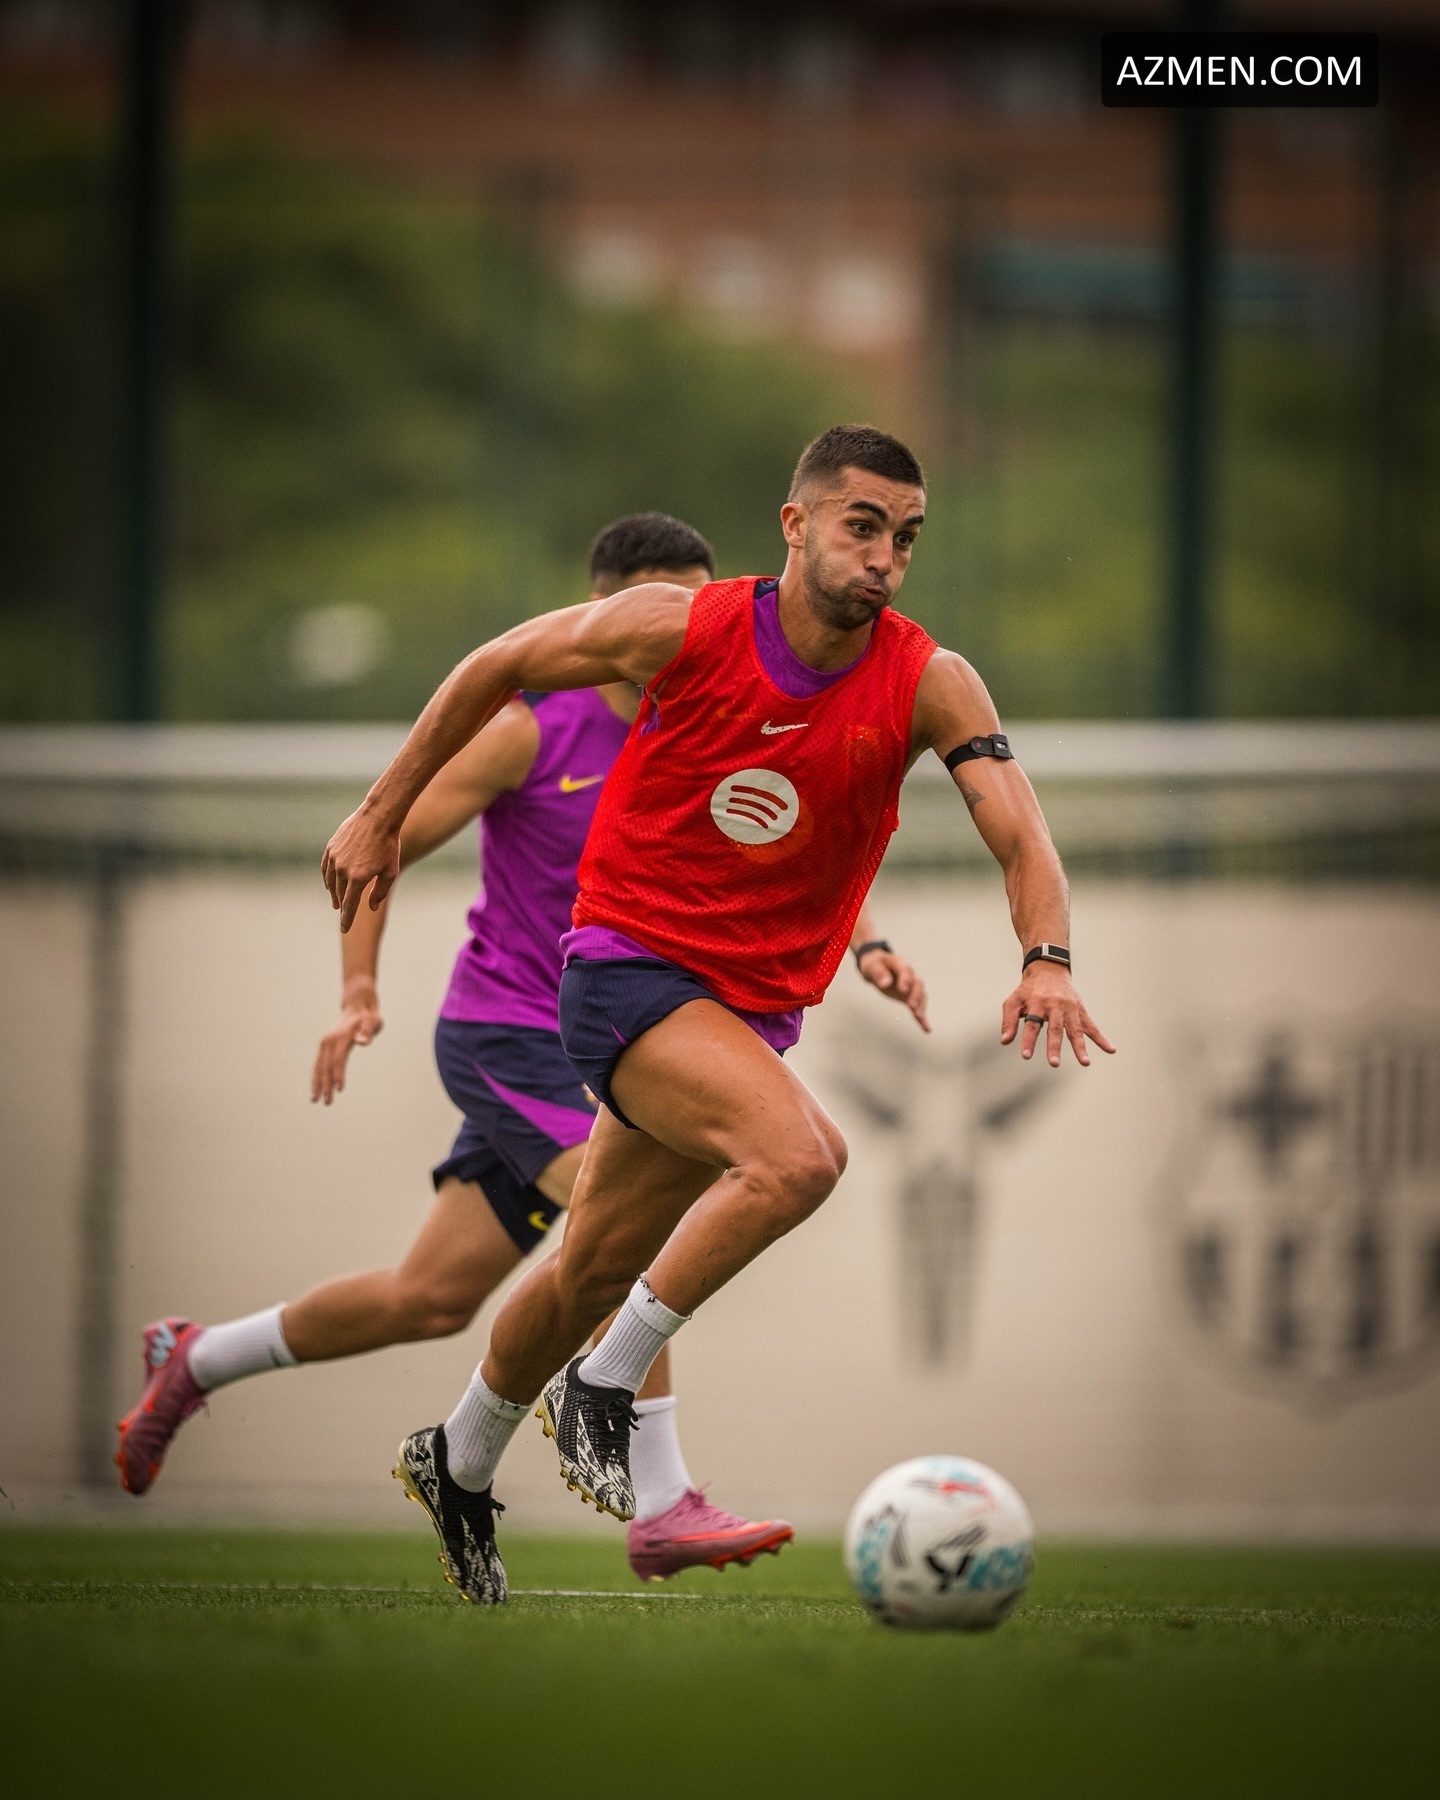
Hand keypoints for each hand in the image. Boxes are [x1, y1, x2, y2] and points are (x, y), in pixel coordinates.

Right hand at [311, 989, 383, 1104]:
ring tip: (315, 1100)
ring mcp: (325, 1043)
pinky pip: (318, 1064)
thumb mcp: (374, 1021)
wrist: (356, 1006)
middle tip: (327, 1102)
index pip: (339, 1059)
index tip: (339, 1089)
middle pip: (326, 1066)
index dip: (339, 1074)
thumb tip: (362, 1042)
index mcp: (342, 1037)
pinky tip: (316, 1089)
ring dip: (317, 1083)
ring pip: (319, 1066)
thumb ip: (368, 1031)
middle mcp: (330, 1040)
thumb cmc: (368, 1017)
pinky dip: (316, 1076)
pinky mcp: (324, 1046)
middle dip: (326, 1085)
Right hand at [322, 805, 400, 929]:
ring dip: (333, 893)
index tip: (344, 929)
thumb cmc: (389, 845)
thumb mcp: (390, 872)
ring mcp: (335, 857)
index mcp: (358, 878)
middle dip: (342, 906)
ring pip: (330, 881)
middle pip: (340, 894)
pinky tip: (329, 883)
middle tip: (342, 914)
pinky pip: (325, 868)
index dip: (346, 919)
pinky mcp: (331, 847)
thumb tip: (371, 908)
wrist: (378, 817)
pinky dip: (326, 878)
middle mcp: (343, 869)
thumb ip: (379, 892)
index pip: (349, 905)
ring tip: (336, 901)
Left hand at [857, 946, 930, 1032]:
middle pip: (917, 984)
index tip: (902, 990)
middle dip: (915, 995)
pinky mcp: (910, 997)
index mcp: (900, 964)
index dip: (905, 980)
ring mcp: (912, 986)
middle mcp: (910, 975)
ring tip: (919, 1016)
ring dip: (920, 1006)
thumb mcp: (871, 966)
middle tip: (912, 1006)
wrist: (877, 967)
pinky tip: (927, 1029)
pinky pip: (918, 1007)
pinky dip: (922, 1018)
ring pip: (921, 995)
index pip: (905, 971)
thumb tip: (886, 983)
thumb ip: (878, 973)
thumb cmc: (874, 965)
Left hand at [1001, 962, 1114, 1067]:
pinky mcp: (1080, 1011)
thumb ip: (1009, 1020)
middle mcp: (1055, 1006)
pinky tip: (1110, 1049)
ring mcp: (1070, 1008)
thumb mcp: (1014, 1000)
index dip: (1029, 1040)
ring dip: (1080, 1047)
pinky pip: (1092, 1026)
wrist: (1049, 969)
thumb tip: (1005, 1041)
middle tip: (1054, 1063)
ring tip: (1085, 1062)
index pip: (1032, 1024)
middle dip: (1054, 1046)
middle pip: (1055, 1028)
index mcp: (1037, 1003)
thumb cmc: (1029, 989)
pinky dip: (1101, 1038)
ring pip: (1075, 1029)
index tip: (1026, 1055)